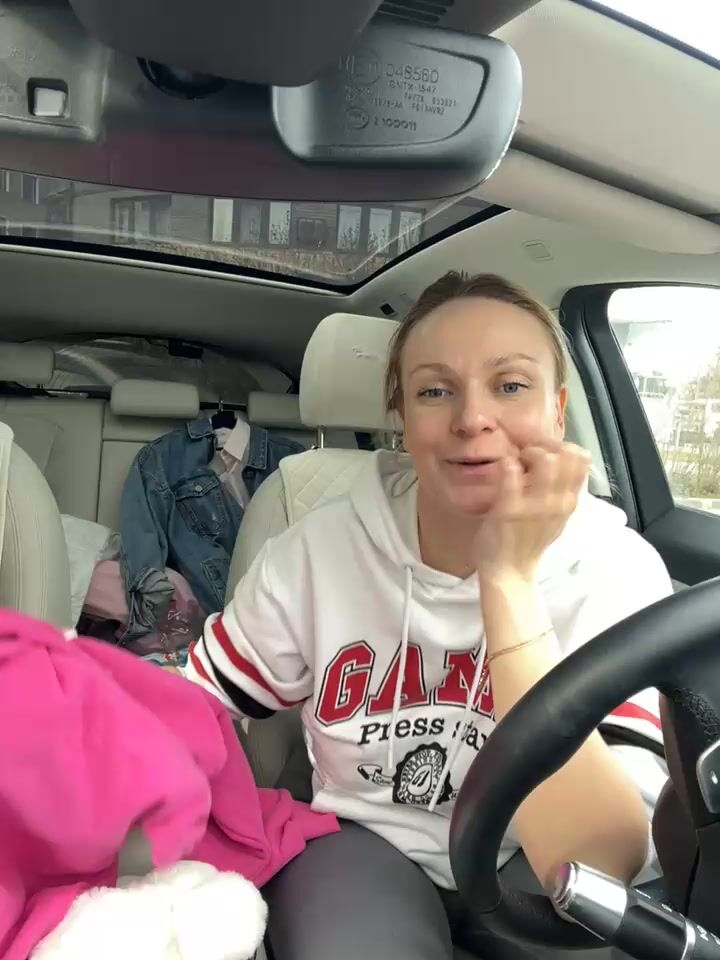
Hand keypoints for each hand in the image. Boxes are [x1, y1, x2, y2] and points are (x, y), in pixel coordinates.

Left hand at [474, 439, 589, 584]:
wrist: (509, 571)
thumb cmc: (529, 540)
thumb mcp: (555, 515)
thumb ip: (561, 490)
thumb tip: (557, 458)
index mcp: (569, 501)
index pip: (581, 458)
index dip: (562, 446)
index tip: (545, 452)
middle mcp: (558, 502)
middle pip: (567, 454)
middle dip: (545, 446)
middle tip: (528, 456)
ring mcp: (535, 505)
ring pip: (546, 460)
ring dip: (528, 452)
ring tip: (517, 463)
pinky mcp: (509, 508)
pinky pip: (511, 472)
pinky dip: (507, 464)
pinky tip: (503, 470)